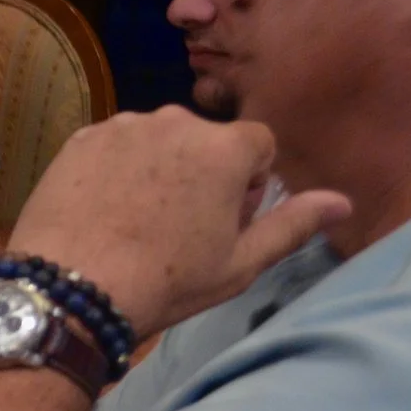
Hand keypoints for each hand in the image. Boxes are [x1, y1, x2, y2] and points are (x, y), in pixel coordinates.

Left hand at [6, 108, 349, 334]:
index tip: (224, 221)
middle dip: (202, 174)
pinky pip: (113, 147)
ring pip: (157, 142)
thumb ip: (293, 224)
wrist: (69, 289)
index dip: (247, 184)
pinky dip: (114, 171)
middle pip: (205, 141)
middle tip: (177, 228)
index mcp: (225, 146)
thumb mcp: (239, 263)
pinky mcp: (78, 139)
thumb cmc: (164, 281)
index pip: (258, 145)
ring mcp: (121, 126)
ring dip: (158, 170)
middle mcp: (174, 121)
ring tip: (137, 223)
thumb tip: (341, 202)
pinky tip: (103, 212)